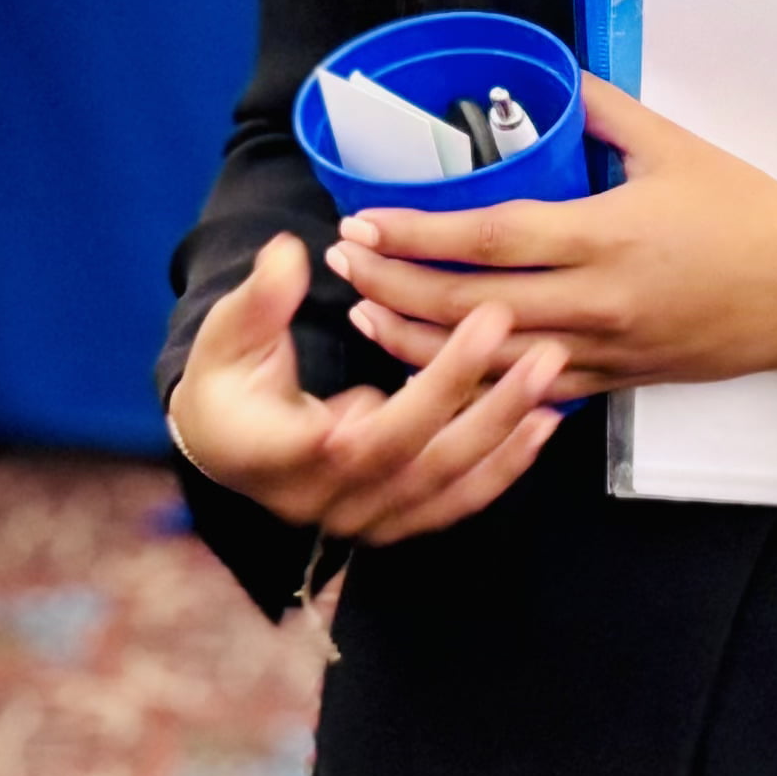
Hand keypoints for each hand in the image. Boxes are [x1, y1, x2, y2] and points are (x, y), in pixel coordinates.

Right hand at [163, 231, 570, 549]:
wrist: (228, 447)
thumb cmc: (228, 381)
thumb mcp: (227, 334)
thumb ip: (260, 298)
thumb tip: (287, 253)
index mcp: (275, 455)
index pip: (347, 433)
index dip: (418, 393)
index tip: (465, 330)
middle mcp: (323, 500)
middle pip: (412, 456)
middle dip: (478, 396)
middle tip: (529, 341)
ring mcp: (362, 518)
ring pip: (444, 481)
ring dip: (503, 429)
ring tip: (550, 377)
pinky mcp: (393, 522)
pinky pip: (457, 501)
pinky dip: (504, 466)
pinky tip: (542, 425)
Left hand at [330, 74, 776, 393]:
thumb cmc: (750, 217)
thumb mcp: (676, 147)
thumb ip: (605, 110)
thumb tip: (553, 75)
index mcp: (606, 237)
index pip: (490, 238)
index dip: (418, 235)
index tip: (363, 223)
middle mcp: (596, 302)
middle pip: (472, 307)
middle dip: (395, 289)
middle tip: (345, 265)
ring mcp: (604, 351)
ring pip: (492, 360)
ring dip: (418, 342)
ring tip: (363, 317)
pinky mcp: (619, 381)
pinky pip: (534, 391)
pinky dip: (478, 380)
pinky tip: (436, 368)